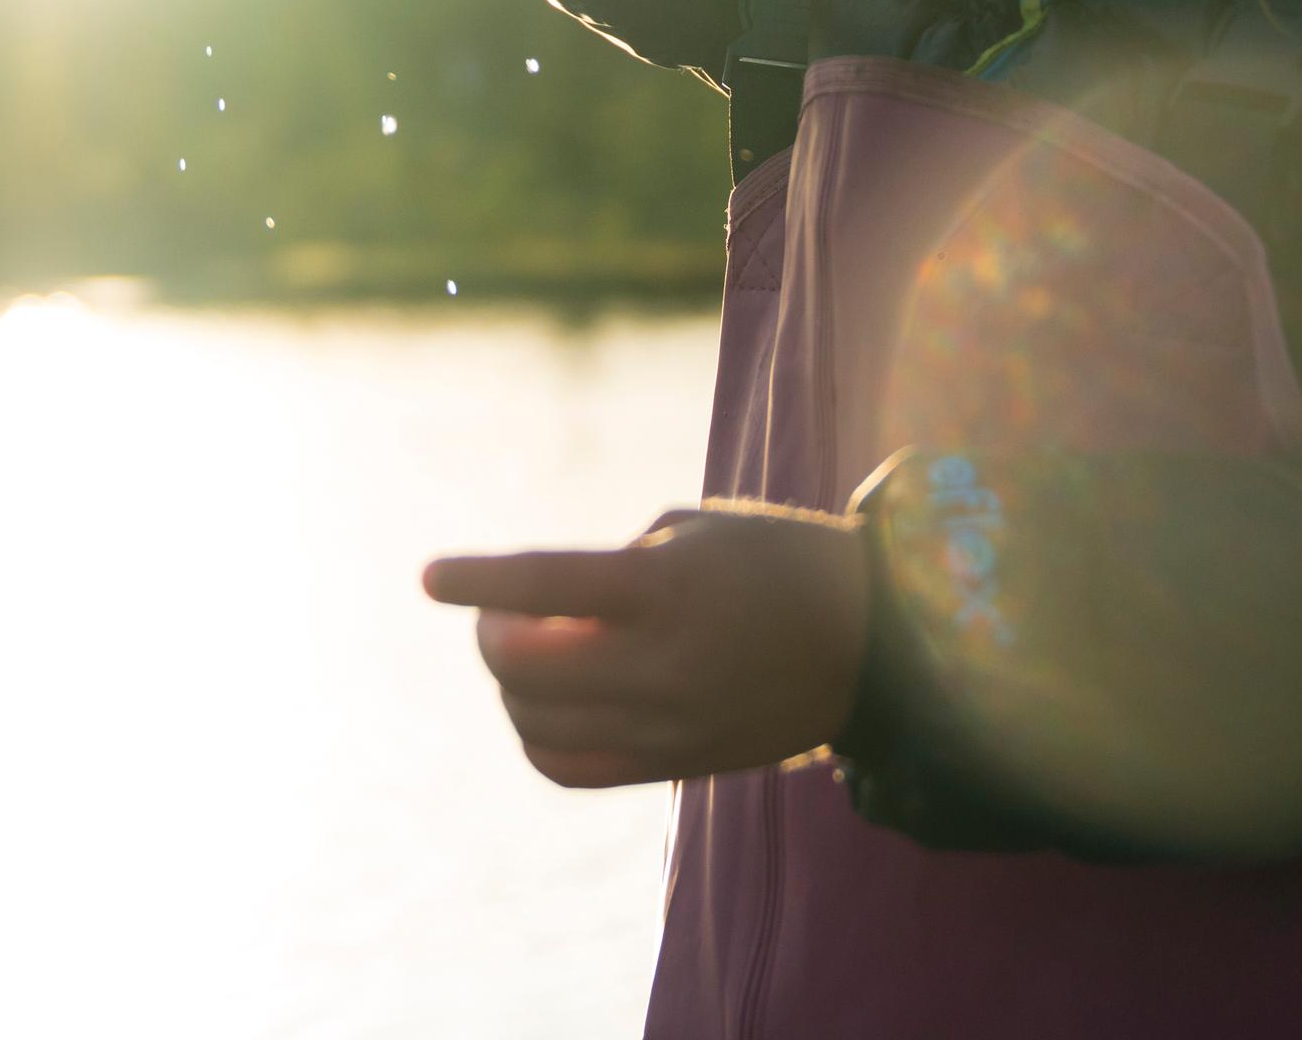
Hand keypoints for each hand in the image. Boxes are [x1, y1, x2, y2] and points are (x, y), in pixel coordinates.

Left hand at [424, 503, 869, 788]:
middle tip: (499, 612)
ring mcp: (669, 726)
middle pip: (525, 667)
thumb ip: (611, 567)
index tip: (430, 576)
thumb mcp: (695, 533)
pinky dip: (537, 736)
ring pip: (536, 723)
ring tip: (530, 651)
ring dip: (510, 686)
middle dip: (491, 634)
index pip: (546, 584)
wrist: (871, 644)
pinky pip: (570, 768)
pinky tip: (546, 702)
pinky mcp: (675, 764)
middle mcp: (666, 665)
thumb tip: (536, 611)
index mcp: (671, 590)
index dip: (479, 579)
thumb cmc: (776, 561)